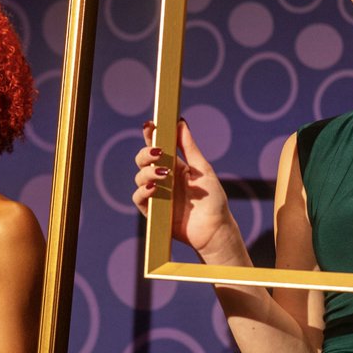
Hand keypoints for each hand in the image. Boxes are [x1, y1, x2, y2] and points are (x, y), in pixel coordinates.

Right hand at [132, 118, 240, 259]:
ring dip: (147, 172)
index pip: (157, 147)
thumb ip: (189, 148)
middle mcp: (163, 178)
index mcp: (174, 166)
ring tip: (162, 174)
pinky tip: (154, 187)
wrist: (214, 229)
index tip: (149, 125)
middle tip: (157, 153)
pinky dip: (143, 191)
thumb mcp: (202, 170)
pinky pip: (139, 197)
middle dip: (145, 153)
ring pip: (139, 177)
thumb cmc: (212, 200)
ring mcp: (156, 194)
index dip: (150, 135)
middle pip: (143, 160)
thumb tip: (180, 123)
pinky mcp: (152, 211)